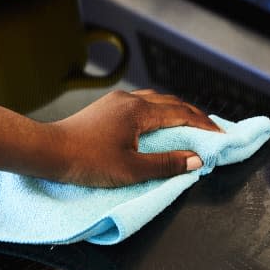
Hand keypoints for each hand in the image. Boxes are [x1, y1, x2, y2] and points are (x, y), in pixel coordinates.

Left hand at [49, 89, 221, 186]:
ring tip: (188, 127)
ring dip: (175, 112)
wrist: (48, 152)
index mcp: (139, 111)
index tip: (221, 136)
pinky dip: (158, 113)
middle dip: (194, 116)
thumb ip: (166, 164)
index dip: (205, 126)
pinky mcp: (106, 108)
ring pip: (155, 101)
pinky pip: (141, 105)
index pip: (182, 114)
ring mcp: (116, 101)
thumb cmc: (86, 161)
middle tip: (211, 131)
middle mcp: (130, 100)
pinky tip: (156, 125)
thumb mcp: (131, 169)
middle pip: (171, 103)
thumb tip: (195, 160)